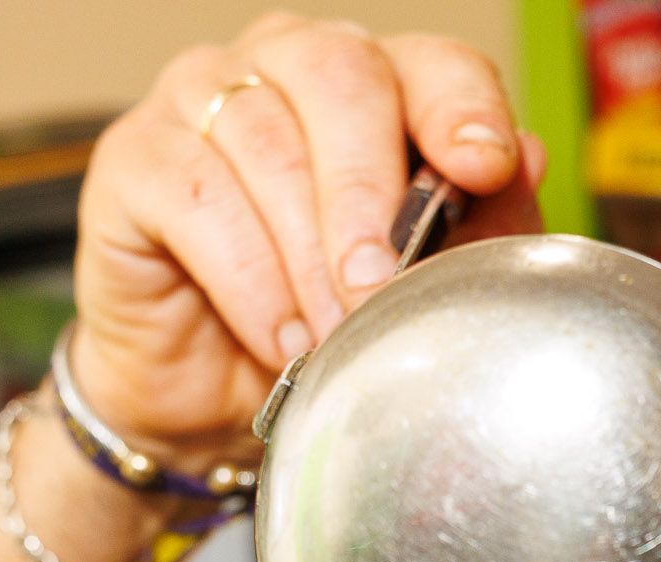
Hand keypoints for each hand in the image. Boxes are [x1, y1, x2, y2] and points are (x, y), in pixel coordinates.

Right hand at [69, 15, 547, 463]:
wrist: (213, 400)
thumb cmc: (324, 326)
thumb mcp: (420, 289)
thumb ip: (478, 225)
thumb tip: (527, 158)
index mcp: (372, 83)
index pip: (428, 63)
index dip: (460, 106)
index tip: (484, 165)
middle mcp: (283, 66)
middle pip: (339, 80)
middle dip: (369, 194)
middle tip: (381, 286)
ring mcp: (199, 99)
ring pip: (264, 143)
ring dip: (307, 256)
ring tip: (332, 339)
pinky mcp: (133, 157)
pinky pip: (195, 194)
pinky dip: (247, 278)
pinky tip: (278, 337)